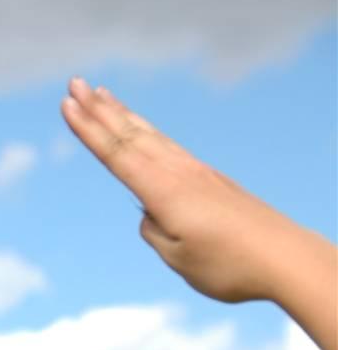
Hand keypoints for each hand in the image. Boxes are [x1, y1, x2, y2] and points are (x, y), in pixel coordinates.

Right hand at [62, 79, 296, 302]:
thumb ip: (154, 232)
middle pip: (131, 135)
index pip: (118, 155)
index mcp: (165, 193)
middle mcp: (179, 174)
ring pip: (151, 137)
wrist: (282, 258)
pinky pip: (169, 148)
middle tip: (74, 83)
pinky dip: (149, 133)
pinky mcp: (210, 180)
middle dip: (100, 110)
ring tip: (102, 95)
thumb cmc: (228, 265)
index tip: (66, 105)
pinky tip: (144, 133)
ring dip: (123, 115)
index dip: (89, 131)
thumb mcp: (179, 257)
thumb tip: (149, 212)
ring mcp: (197, 173)